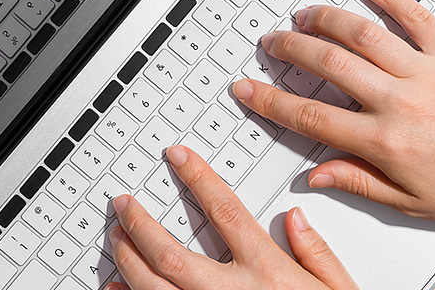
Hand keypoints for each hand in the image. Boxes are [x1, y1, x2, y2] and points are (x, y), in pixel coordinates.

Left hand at [107, 145, 357, 289]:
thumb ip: (318, 255)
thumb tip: (296, 220)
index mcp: (269, 274)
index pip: (225, 212)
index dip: (198, 178)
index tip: (178, 158)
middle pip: (171, 254)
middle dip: (140, 224)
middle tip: (123, 204)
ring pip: (153, 287)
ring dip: (127, 260)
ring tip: (115, 238)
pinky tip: (117, 288)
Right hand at [231, 0, 434, 234]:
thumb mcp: (408, 202)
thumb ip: (356, 182)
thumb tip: (314, 174)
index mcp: (385, 143)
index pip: (310, 117)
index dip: (270, 101)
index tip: (249, 90)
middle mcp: (402, 102)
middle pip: (328, 64)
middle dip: (290, 49)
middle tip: (271, 43)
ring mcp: (428, 72)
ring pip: (362, 34)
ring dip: (326, 19)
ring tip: (305, 15)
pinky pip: (414, 15)